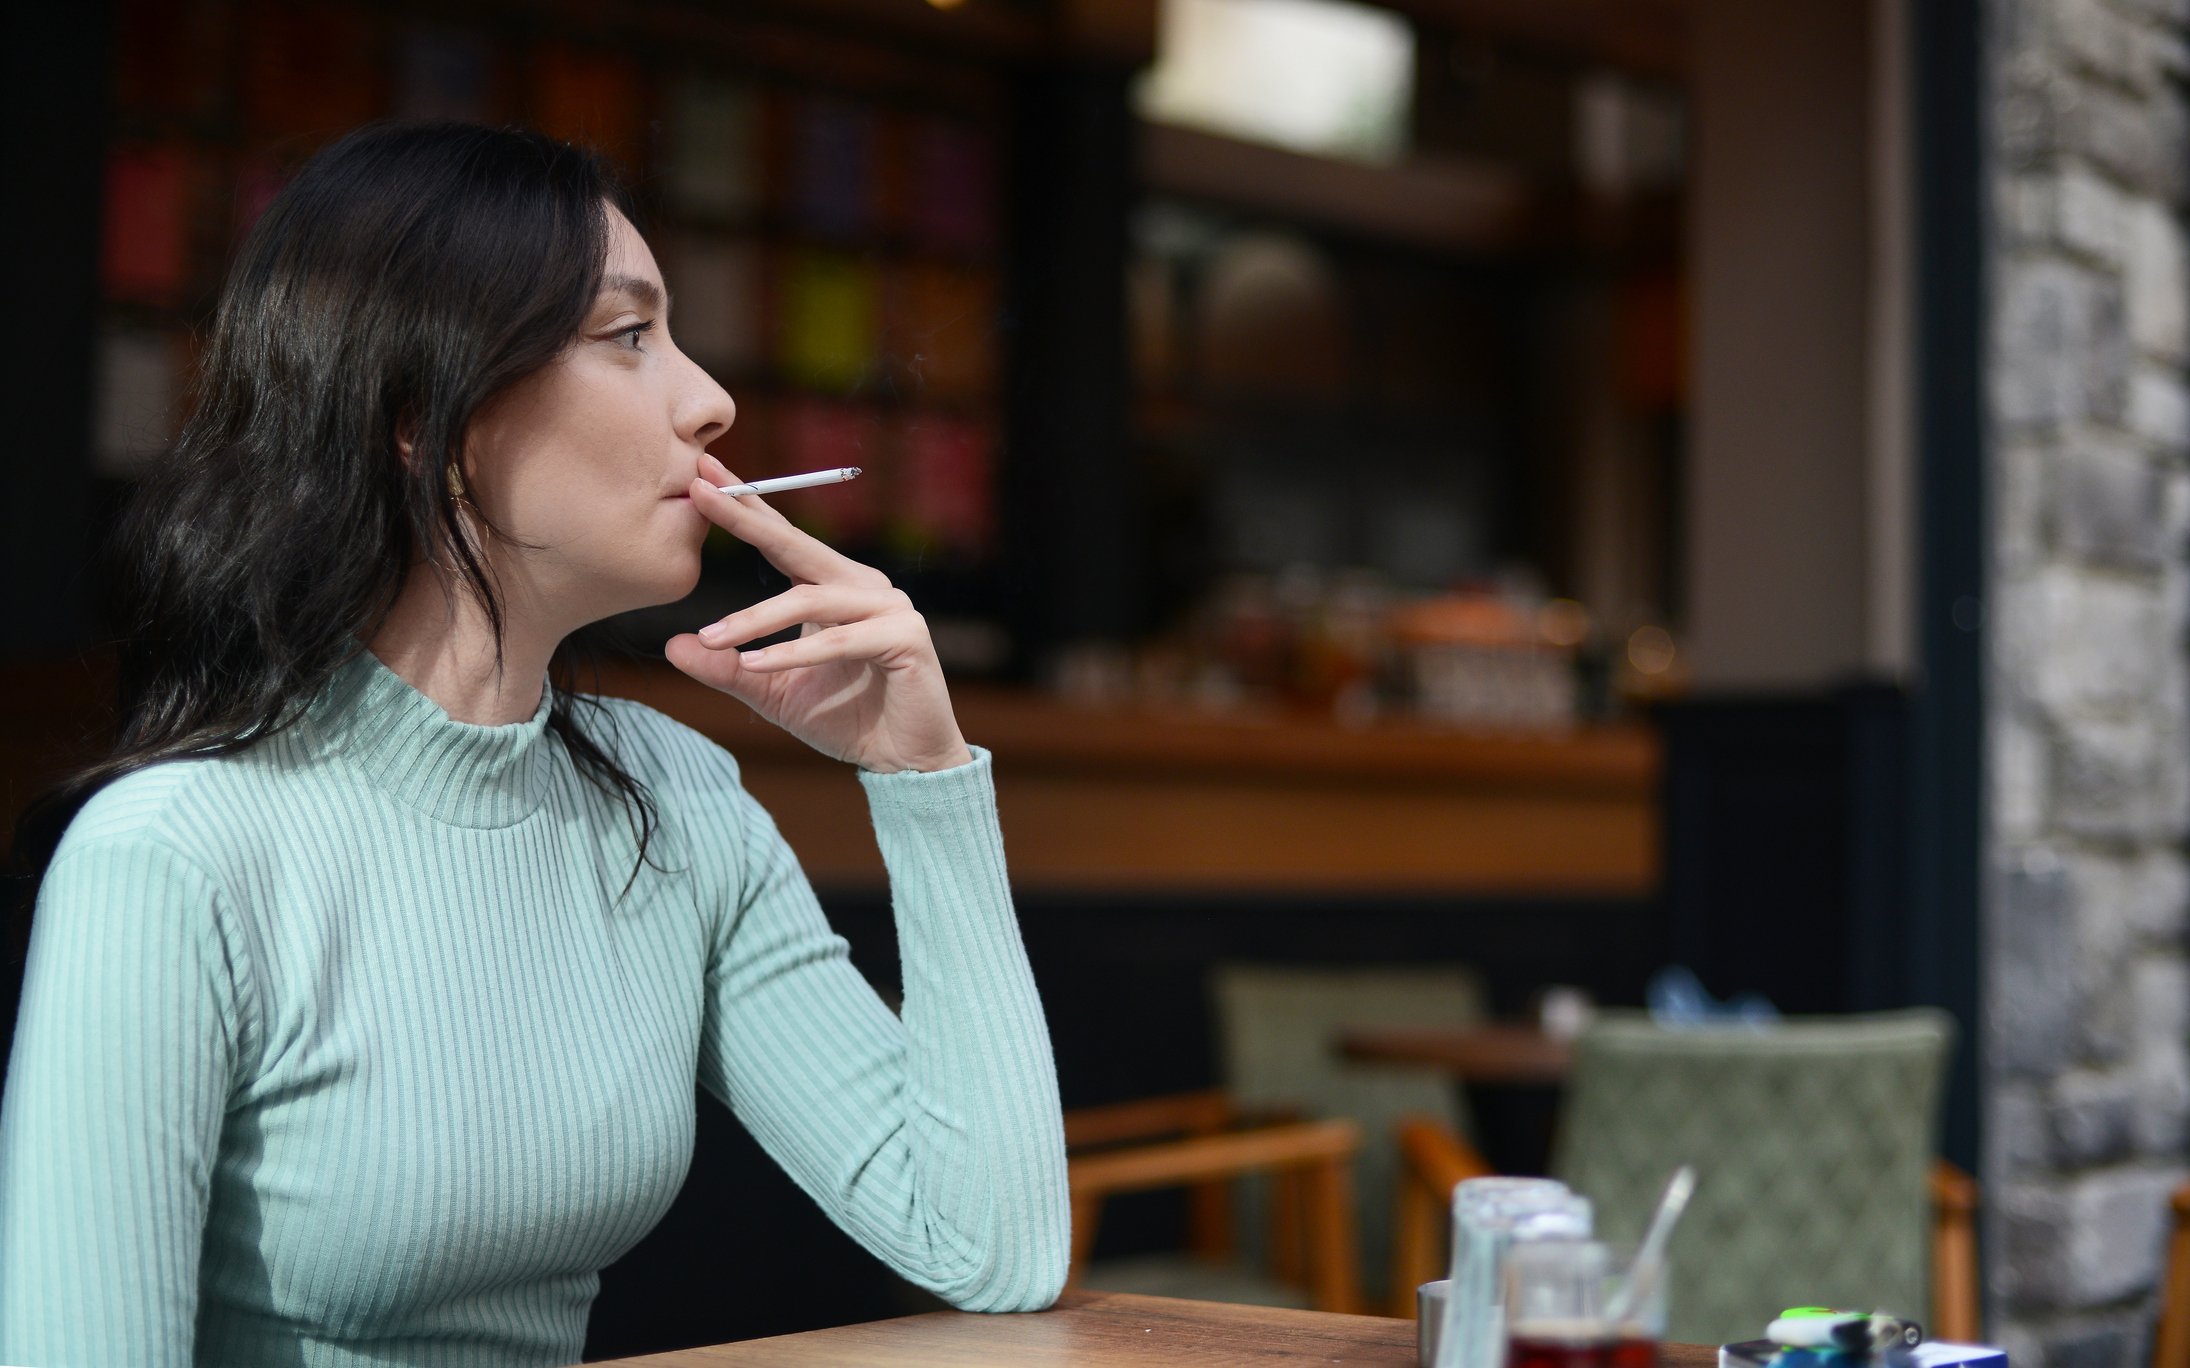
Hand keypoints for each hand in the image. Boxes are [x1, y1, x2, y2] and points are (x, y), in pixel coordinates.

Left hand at [664, 454, 975, 773]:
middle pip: (797, 545)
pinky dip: (795, 653)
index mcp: (834, 586)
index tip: (701, 477)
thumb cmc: (845, 719)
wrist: (903, 762)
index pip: (783, 539)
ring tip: (713, 638)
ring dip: (757, 619)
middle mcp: (863, 586)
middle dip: (746, 518)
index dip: (744, 507)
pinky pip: (839, 640)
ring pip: (810, 599)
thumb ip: (728, 668)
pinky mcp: (906, 637)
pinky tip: (756, 665)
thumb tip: (674, 645)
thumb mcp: (772, 691)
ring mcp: (889, 607)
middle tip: (700, 493)